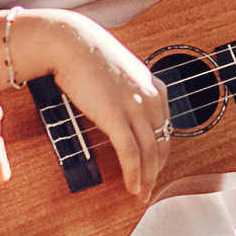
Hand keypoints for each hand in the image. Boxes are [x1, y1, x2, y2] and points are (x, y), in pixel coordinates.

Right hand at [18, 10, 170, 197]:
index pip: (166, 126)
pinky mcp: (117, 117)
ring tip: (141, 193)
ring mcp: (135, 107)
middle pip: (162, 142)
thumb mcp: (117, 72)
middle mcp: (151, 97)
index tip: (155, 166)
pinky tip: (132, 187)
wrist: (70, 42)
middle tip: (151, 187)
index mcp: (154, 86)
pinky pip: (131, 153)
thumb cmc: (87, 53)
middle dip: (158, 169)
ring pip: (150, 152)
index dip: (162, 151)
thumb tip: (120, 109)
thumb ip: (126, 91)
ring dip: (147, 178)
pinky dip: (134, 174)